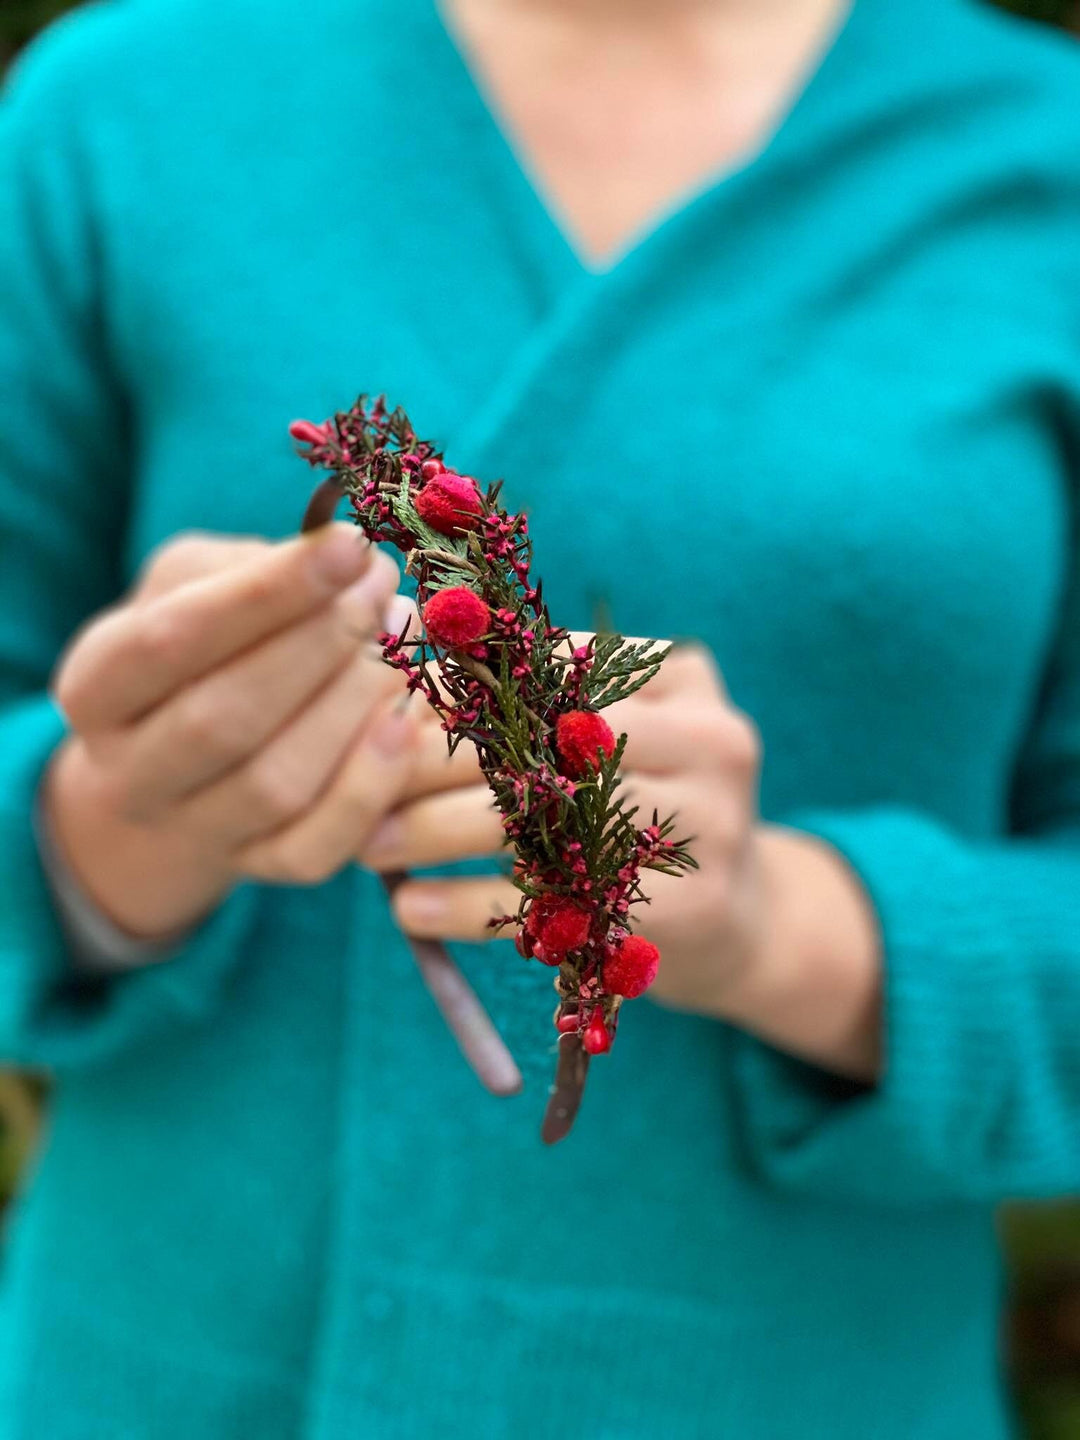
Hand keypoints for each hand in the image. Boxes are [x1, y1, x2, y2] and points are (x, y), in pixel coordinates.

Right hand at [44, 525, 423, 944]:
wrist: (175, 770)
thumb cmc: (199, 648)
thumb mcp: (190, 587)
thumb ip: (246, 567)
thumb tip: (340, 555)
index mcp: (96, 687)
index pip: (172, 640)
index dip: (266, 594)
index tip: (347, 545)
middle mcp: (131, 772)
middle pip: (221, 720)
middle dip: (317, 648)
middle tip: (381, 593)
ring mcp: (194, 829)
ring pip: (273, 787)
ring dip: (351, 710)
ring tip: (399, 648)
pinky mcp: (260, 867)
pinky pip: (314, 848)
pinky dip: (368, 788)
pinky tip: (405, 722)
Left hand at [359, 641, 882, 1081]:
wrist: (741, 922)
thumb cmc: (638, 812)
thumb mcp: (612, 740)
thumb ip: (535, 705)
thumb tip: (396, 671)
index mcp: (681, 676)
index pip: (551, 664)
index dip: (460, 687)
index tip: (380, 709)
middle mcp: (710, 736)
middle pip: (546, 740)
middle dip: (437, 760)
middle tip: (359, 780)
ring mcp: (710, 821)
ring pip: (545, 820)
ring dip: (439, 832)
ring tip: (367, 848)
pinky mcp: (691, 906)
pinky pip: (561, 902)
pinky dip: (473, 906)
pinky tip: (413, 910)